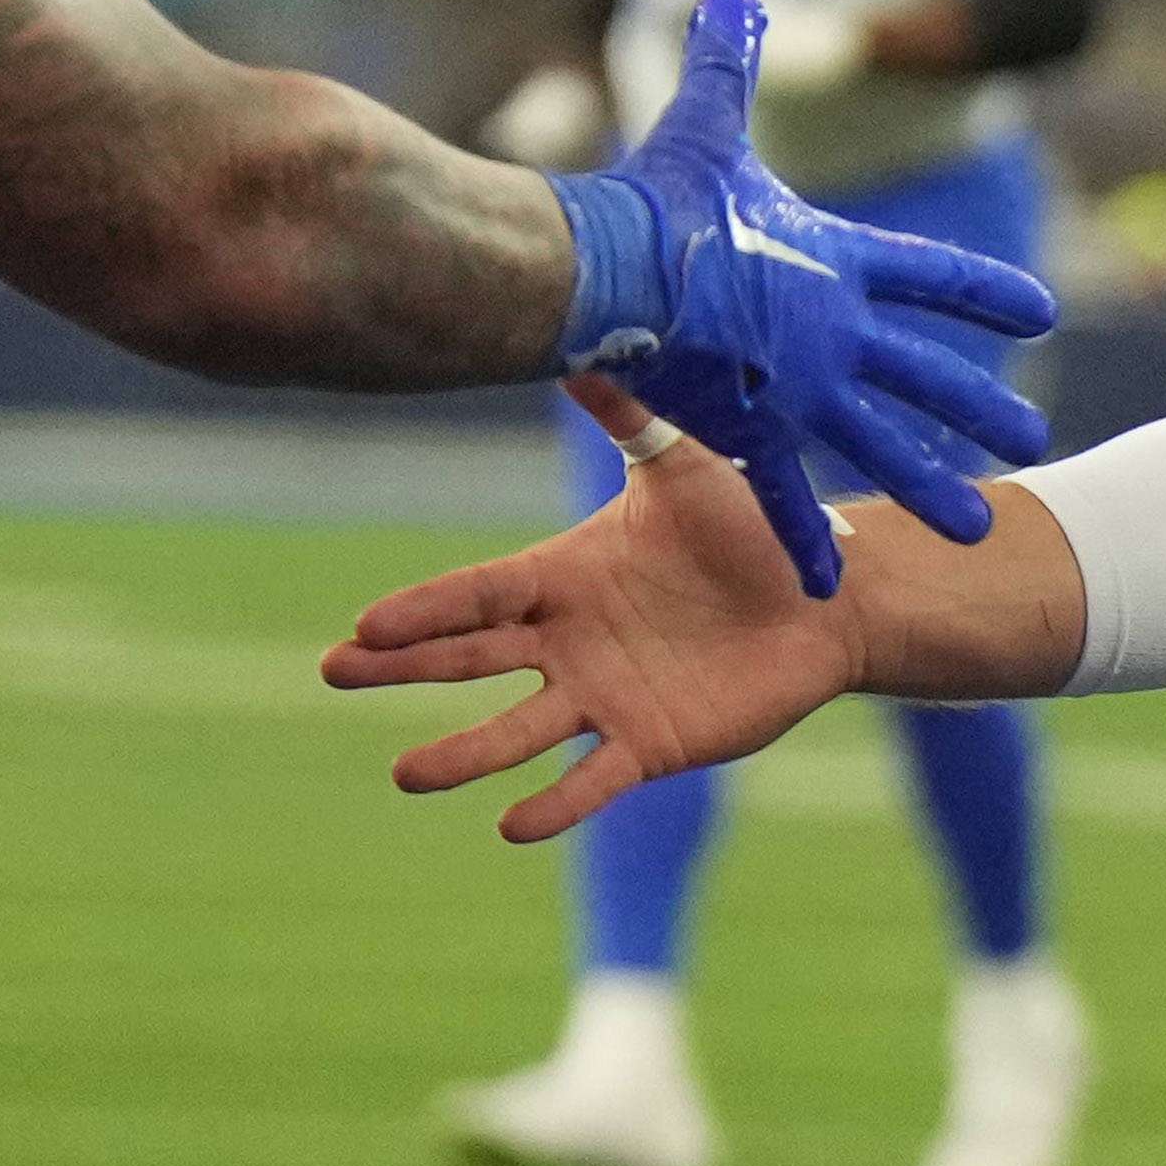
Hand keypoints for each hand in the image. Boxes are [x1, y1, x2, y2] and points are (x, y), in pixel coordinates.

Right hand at [326, 376, 882, 839]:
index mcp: (566, 575)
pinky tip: (512, 824)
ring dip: (462, 754)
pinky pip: (594, 780)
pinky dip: (555, 804)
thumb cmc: (754, 528)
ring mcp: (605, 697)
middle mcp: (570, 641)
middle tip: (335, 672)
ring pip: (517, 732)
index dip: (422, 610)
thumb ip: (630, 417)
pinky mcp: (653, 745)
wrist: (830, 599)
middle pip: (471, 658)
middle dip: (403, 667)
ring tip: (405, 773)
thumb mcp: (686, 465)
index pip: (478, 594)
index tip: (362, 622)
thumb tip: (582, 341)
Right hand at [544, 0, 1058, 595]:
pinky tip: (837, 587)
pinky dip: (807, 540)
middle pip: (927, 376)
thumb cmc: (652, 197)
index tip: (1038, 308)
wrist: (609, 271)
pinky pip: (785, 496)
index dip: (983, 291)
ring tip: (983, 529)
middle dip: (985, 405)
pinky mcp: (750, 430)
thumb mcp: (701, 123)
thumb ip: (724, 61)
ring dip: (932, 488)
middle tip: (1038, 435)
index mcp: (836, 260)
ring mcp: (800, 387)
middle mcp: (835, 330)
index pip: (931, 276)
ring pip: (883, 446)